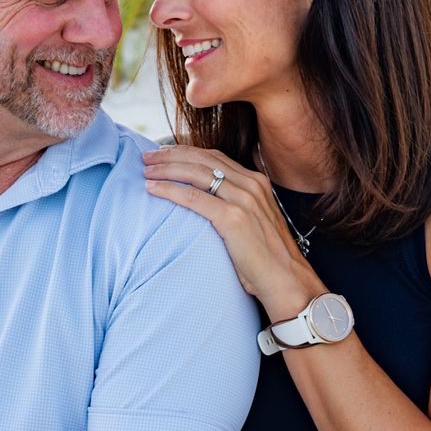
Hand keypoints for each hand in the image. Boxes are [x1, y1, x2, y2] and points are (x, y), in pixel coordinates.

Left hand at [142, 145, 321, 314]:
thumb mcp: (253, 221)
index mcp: (256, 182)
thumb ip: (235, 205)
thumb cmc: (265, 258)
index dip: (186, 151)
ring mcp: (243, 199)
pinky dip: (169, 190)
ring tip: (146, 170)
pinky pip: (193, 197)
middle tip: (147, 156)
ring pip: (195, 173)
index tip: (164, 154)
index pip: (214, 155)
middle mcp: (251, 184)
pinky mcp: (233, 218)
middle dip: (171, 155)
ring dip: (166, 169)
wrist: (285, 279)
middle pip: (202, 158)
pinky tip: (153, 188)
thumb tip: (205, 202)